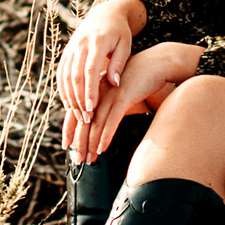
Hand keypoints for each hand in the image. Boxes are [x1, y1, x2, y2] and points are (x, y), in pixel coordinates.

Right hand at [57, 0, 142, 151]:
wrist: (105, 14)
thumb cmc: (120, 33)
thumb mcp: (125, 45)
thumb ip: (118, 64)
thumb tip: (114, 84)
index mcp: (97, 42)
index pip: (90, 70)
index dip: (89, 91)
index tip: (91, 109)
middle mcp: (80, 45)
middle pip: (75, 76)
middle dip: (78, 99)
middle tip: (85, 119)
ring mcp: (71, 49)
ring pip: (65, 76)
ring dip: (70, 98)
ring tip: (78, 116)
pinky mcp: (66, 53)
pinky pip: (61, 73)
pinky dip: (63, 90)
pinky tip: (69, 105)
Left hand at [73, 41, 197, 161]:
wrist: (156, 64)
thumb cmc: (138, 79)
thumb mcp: (118, 93)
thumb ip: (108, 106)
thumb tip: (101, 125)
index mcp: (94, 90)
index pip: (76, 113)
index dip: (69, 131)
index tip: (67, 146)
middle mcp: (98, 92)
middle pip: (82, 121)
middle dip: (79, 143)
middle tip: (79, 160)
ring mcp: (109, 94)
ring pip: (95, 124)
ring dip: (91, 144)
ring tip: (90, 159)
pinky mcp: (123, 97)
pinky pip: (111, 120)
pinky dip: (105, 136)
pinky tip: (102, 148)